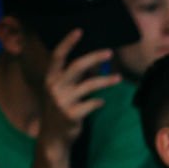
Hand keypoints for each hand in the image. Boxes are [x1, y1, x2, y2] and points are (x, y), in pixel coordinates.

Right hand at [38, 29, 121, 144]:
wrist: (53, 137)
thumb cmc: (60, 109)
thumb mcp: (62, 91)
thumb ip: (74, 77)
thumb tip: (94, 62)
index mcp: (50, 78)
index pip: (58, 56)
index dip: (68, 42)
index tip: (79, 30)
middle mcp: (54, 87)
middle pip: (77, 66)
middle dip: (94, 57)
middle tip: (109, 52)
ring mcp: (62, 101)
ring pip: (90, 85)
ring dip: (106, 80)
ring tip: (118, 78)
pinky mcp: (72, 115)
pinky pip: (93, 103)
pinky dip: (99, 102)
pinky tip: (101, 102)